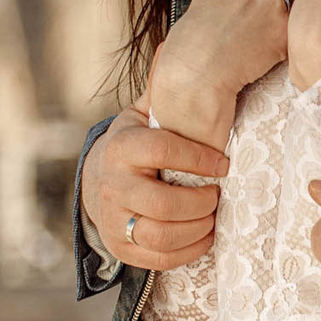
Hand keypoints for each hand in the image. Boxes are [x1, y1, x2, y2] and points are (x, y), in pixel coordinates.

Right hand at [82, 109, 229, 271]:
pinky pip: (159, 260)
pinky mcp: (121, 247)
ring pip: (161, 236)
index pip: (162, 151)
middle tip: (217, 195)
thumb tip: (181, 60)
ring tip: (212, 216)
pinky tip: (205, 236)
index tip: (223, 164)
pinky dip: (190, 251)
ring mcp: (113, 220)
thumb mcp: (143, 116)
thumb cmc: (135, 144)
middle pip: (163, 204)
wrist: (96, 180)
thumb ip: (164, 95)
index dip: (198, 158)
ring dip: (197, 229)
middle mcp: (113, 185)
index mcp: (121, 147)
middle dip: (201, 203)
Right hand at [148, 0, 289, 139]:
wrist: (196, 68)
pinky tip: (256, 52)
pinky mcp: (284, 28)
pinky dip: (279, 45)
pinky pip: (290, 34)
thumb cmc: (196, 37)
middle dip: (271, 2)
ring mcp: (273, 2)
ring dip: (276, 24)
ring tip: (248, 40)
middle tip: (245, 24)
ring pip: (287, 10)